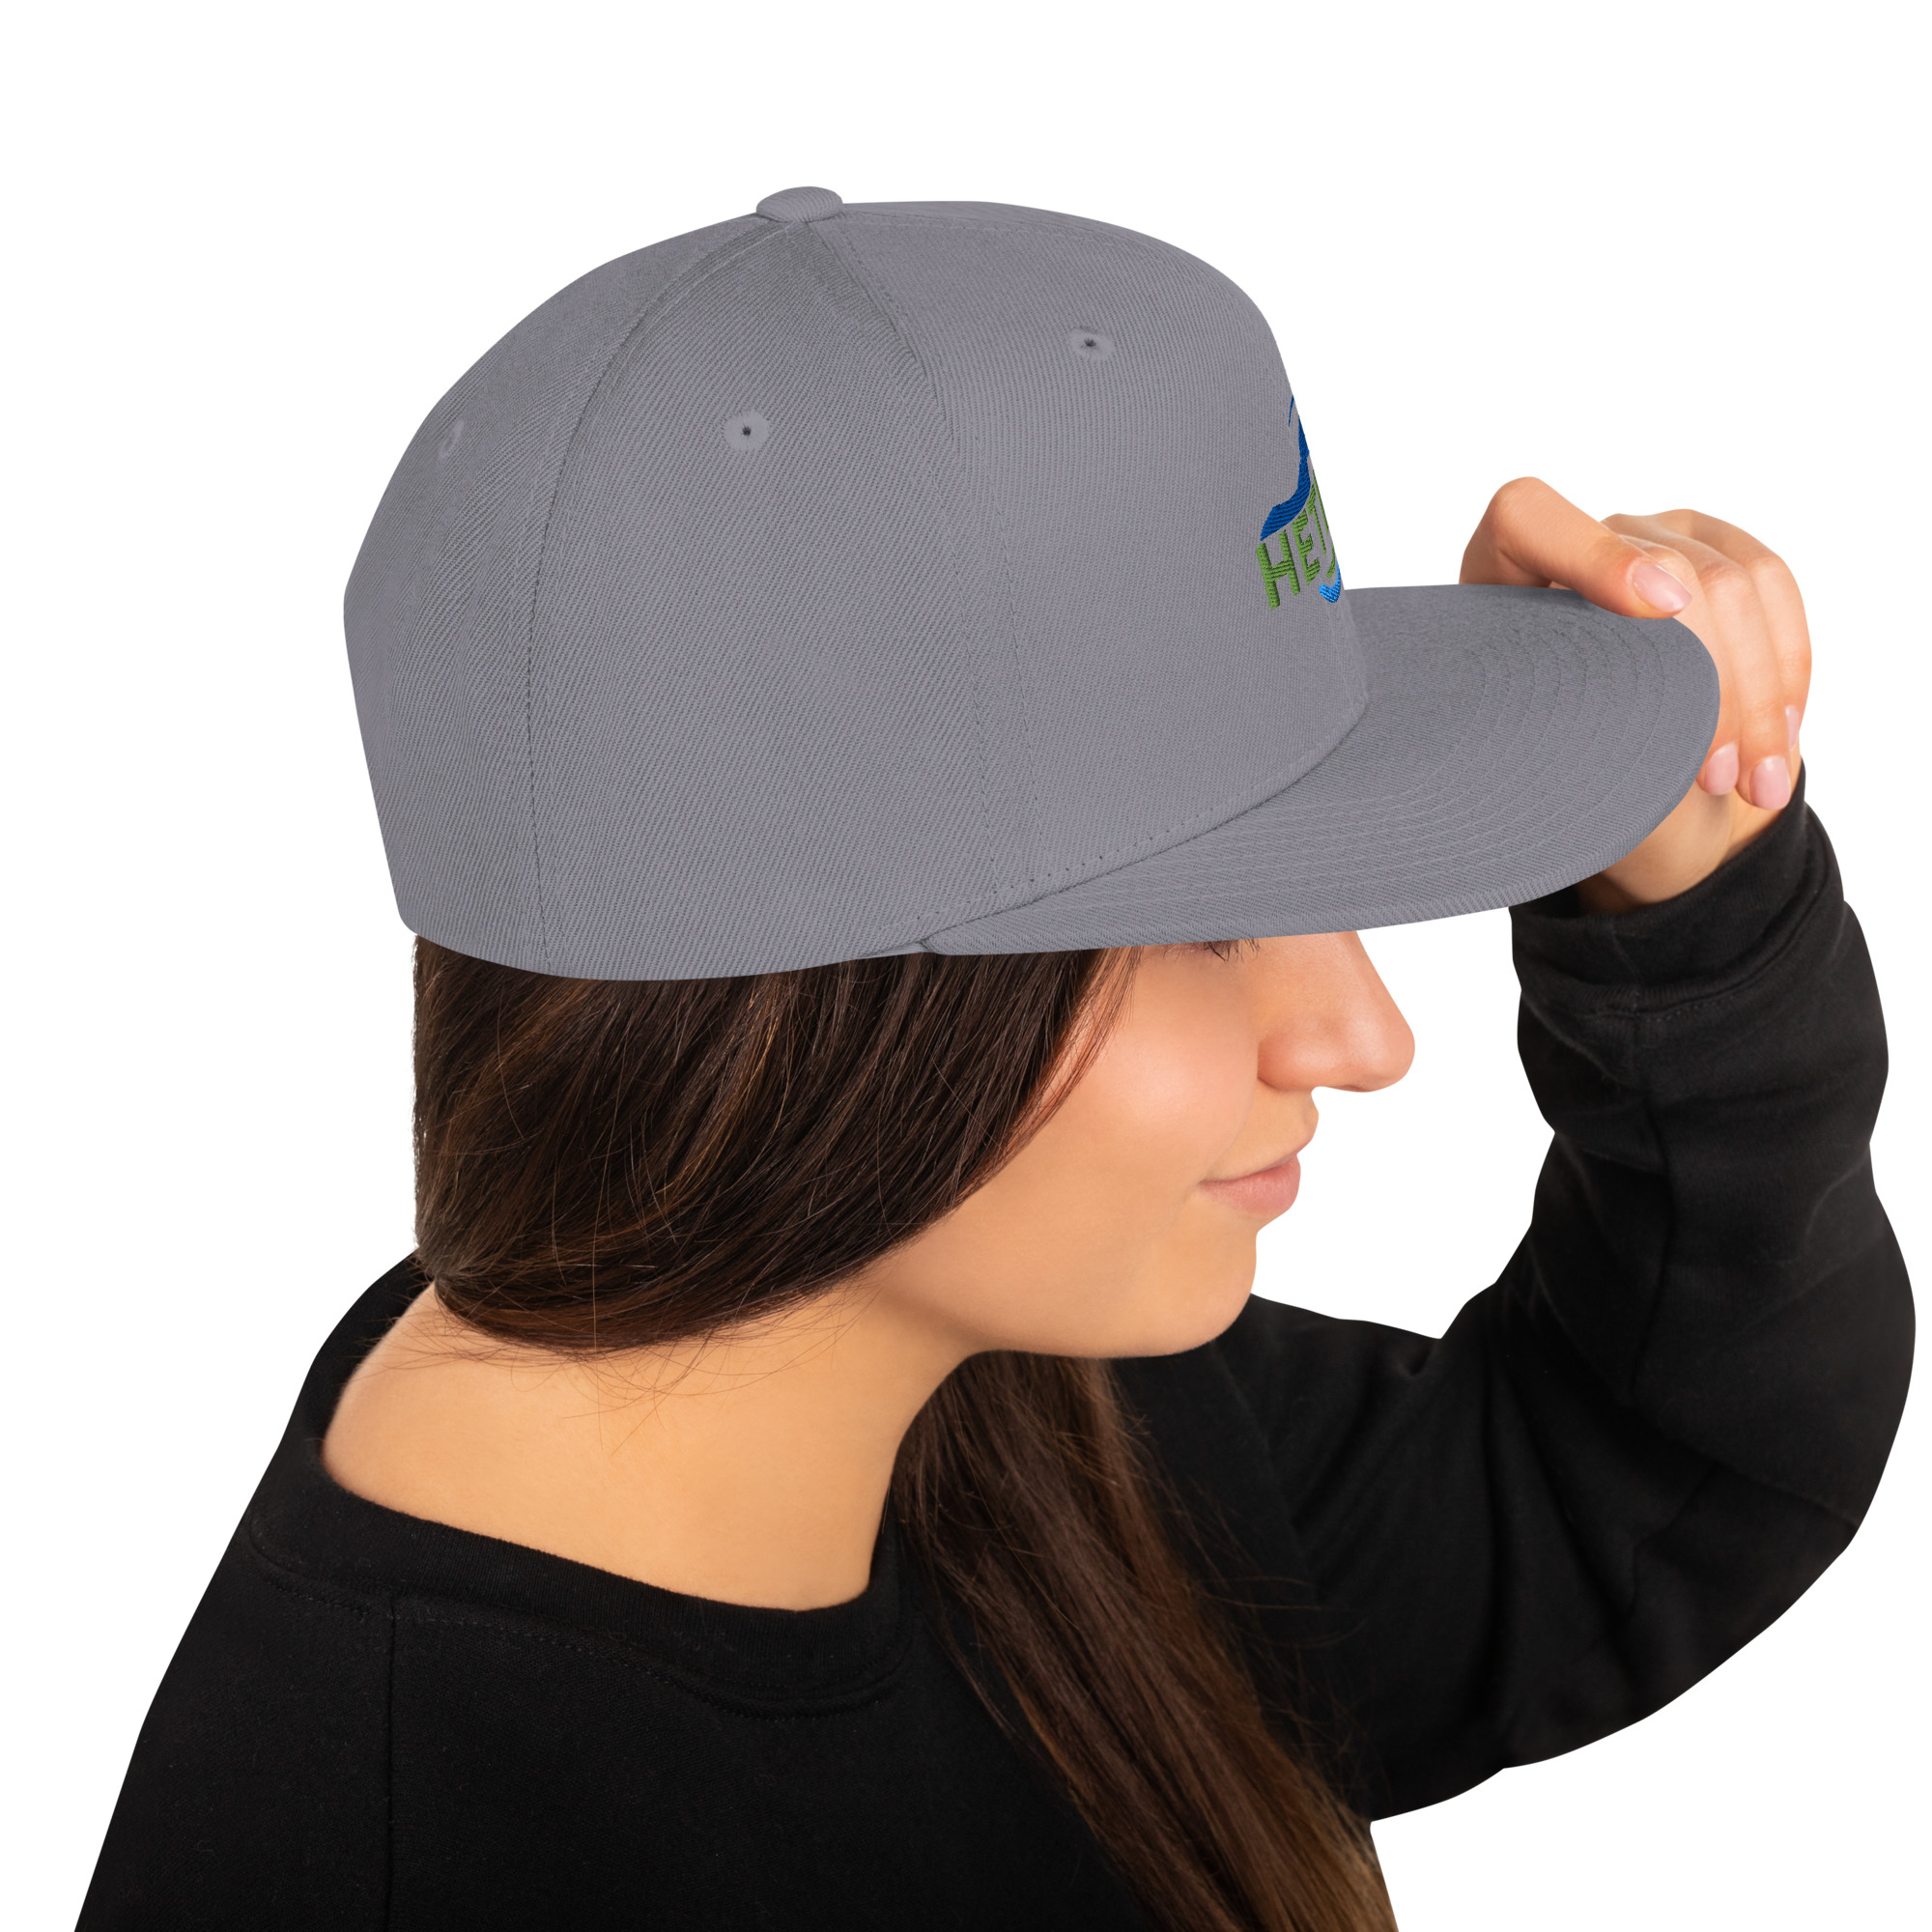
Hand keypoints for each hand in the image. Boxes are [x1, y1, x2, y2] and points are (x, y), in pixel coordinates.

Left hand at [1461, 478, 1809, 911]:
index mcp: (1503, 573)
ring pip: (1737, 584)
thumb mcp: (1530, 750)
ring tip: (1755, 787)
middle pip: (1672, 569)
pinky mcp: (1718, 546)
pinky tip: (1781, 739)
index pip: (1527, 520)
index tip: (1654, 612)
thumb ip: (1561, 723)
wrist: (1593, 755)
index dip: (1593, 557)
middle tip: (1714, 780)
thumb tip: (1636, 732)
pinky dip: (1787, 670)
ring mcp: (1656, 535)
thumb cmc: (1540, 755)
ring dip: (1760, 697)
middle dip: (1712, 686)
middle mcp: (1582, 538)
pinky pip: (1775, 588)